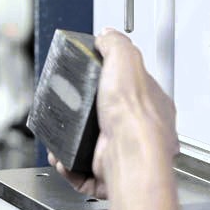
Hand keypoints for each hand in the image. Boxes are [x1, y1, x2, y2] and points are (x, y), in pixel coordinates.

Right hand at [51, 28, 178, 198]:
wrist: (129, 154)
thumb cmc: (134, 114)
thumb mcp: (126, 60)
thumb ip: (116, 45)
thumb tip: (108, 35)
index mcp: (150, 106)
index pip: (133, 90)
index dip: (112, 83)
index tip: (93, 81)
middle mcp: (139, 133)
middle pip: (109, 119)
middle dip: (84, 117)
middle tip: (69, 110)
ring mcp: (123, 155)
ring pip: (92, 147)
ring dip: (70, 141)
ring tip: (59, 134)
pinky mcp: (106, 174)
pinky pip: (81, 172)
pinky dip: (67, 165)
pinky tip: (62, 156)